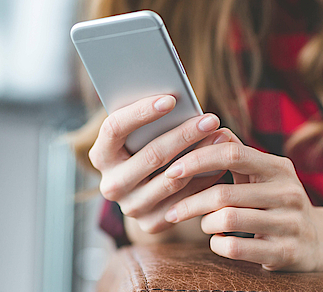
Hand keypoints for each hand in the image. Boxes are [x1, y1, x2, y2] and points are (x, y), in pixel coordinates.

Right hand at [89, 95, 233, 233]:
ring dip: (201, 157)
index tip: (171, 99)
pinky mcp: (150, 223)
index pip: (114, 128)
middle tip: (210, 119)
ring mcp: (130, 206)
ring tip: (222, 138)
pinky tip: (220, 165)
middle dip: (185, 134)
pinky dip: (203, 181)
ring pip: (172, 180)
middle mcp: (111, 184)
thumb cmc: (142, 149)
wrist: (141, 192)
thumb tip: (178, 100)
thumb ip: (147, 121)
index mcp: (101, 155)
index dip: (141, 112)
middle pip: (151, 155)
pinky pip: (183, 200)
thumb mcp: (136, 135)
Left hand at [164, 130, 322, 271]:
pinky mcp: (286, 253)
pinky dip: (217, 244)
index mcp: (278, 167)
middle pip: (223, 193)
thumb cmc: (275, 200)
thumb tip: (205, 128)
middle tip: (173, 210)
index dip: (196, 160)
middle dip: (190, 202)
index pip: (231, 154)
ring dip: (205, 223)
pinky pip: (235, 248)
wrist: (320, 241)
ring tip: (204, 224)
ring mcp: (289, 223)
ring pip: (227, 220)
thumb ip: (235, 153)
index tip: (171, 170)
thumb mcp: (263, 174)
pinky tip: (217, 240)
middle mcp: (287, 192)